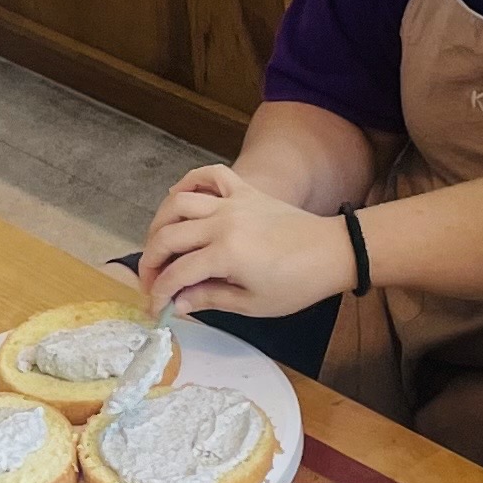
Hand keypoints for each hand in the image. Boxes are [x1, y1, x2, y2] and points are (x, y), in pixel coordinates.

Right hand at [140, 164, 355, 320]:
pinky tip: (180, 197)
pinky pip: (210, 175)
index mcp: (225, 255)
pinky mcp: (244, 191)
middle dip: (150, 262)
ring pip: (178, 203)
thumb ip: (210, 299)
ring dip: (159, 224)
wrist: (332, 252)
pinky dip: (190, 181)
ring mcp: (232, 202)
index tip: (155, 307)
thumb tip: (177, 304)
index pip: (176, 274)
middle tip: (151, 280)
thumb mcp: (253, 303)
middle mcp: (222, 223)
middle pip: (167, 237)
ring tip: (159, 244)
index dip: (159, 293)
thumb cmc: (297, 284)